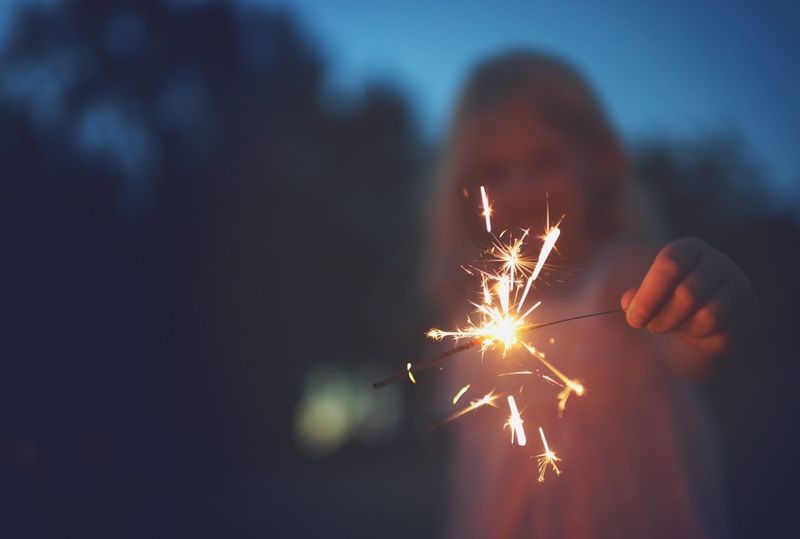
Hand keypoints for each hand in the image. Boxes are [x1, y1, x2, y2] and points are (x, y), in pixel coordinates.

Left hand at [621, 237, 758, 357]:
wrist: (693, 326)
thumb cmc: (663, 304)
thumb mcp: (646, 298)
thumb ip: (636, 299)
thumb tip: (630, 302)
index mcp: (689, 249)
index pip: (670, 263)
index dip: (649, 295)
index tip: (634, 319)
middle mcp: (719, 261)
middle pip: (688, 294)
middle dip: (663, 318)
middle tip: (653, 327)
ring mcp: (740, 285)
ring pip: (708, 317)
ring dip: (683, 329)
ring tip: (675, 327)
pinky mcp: (751, 310)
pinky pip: (724, 333)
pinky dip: (703, 339)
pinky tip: (696, 333)